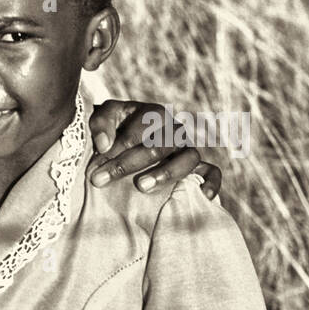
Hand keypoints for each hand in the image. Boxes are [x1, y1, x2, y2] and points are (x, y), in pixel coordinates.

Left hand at [86, 101, 221, 198]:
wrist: (124, 144)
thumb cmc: (114, 130)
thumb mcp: (103, 118)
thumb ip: (101, 125)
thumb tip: (104, 145)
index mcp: (154, 113)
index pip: (140, 129)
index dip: (117, 147)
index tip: (96, 164)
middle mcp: (175, 129)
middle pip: (158, 146)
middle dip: (127, 164)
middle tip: (100, 180)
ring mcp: (188, 149)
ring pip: (188, 158)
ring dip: (165, 173)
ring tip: (140, 187)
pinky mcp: (199, 168)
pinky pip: (212, 173)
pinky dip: (210, 183)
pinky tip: (200, 196)